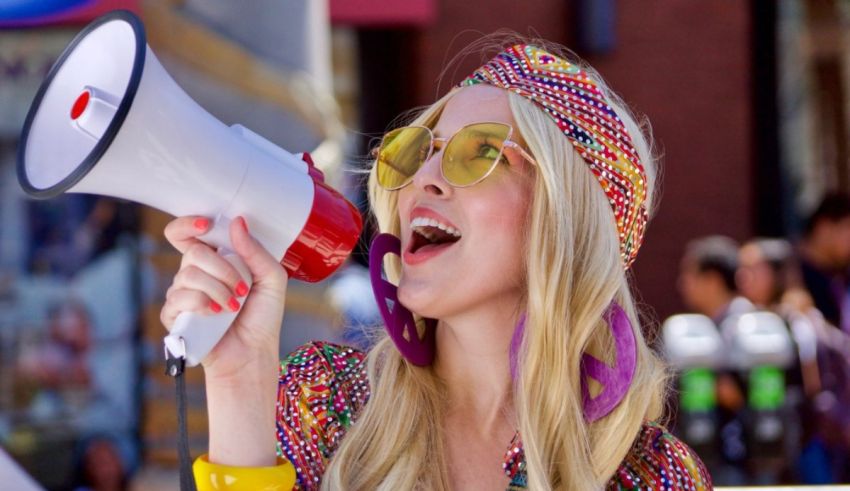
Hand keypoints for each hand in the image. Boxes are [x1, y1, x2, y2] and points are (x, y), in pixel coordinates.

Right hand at [160, 216, 287, 379]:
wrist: (253, 354)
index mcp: (216, 259)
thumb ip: (256, 251)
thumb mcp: (272, 279)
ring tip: (233, 307)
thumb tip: (237, 221)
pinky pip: (178, 298)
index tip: (206, 225)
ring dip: (218, 290)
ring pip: (188, 274)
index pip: (188, 233)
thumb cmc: (262, 317)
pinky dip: (202, 304)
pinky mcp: (174, 315)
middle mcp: (196, 273)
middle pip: (193, 251)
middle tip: (241, 289)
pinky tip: (216, 314)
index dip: (189, 223)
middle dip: (222, 269)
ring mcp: (183, 293)